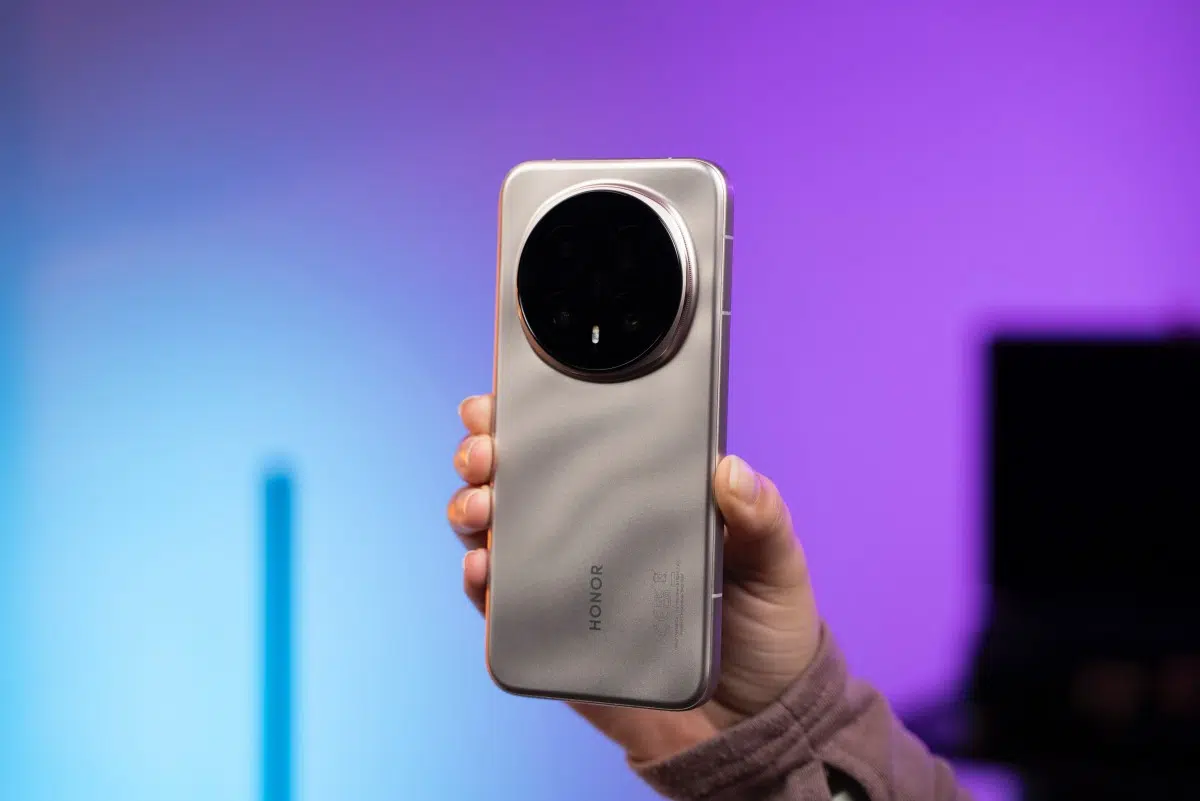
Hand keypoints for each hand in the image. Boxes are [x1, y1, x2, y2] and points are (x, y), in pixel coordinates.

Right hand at [448, 394, 821, 764]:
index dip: (531, 412)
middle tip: (486, 452)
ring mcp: (565, 578)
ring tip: (482, 506)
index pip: (578, 441)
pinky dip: (479, 578)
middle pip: (520, 477)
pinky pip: (500, 601)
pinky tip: (483, 565)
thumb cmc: (762, 629)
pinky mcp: (551, 631)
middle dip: (486, 451)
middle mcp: (592, 530)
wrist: (750, 723)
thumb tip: (732, 471)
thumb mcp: (774, 563)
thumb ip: (760, 518)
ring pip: (497, 530)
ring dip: (472, 507)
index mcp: (639, 496)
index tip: (506, 395)